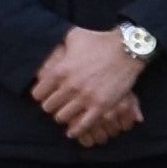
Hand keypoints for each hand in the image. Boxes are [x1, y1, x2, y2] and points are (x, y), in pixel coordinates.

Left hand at [32, 27, 143, 143]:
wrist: (128, 48)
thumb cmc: (101, 40)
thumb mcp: (74, 35)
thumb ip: (59, 42)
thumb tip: (49, 40)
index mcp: (60, 70)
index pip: (38, 94)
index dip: (41, 95)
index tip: (45, 95)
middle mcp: (70, 86)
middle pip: (48, 107)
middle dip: (51, 106)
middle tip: (57, 104)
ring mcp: (86, 97)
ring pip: (62, 117)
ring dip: (63, 116)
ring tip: (67, 113)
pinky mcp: (101, 105)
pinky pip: (83, 124)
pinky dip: (76, 130)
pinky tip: (72, 132)